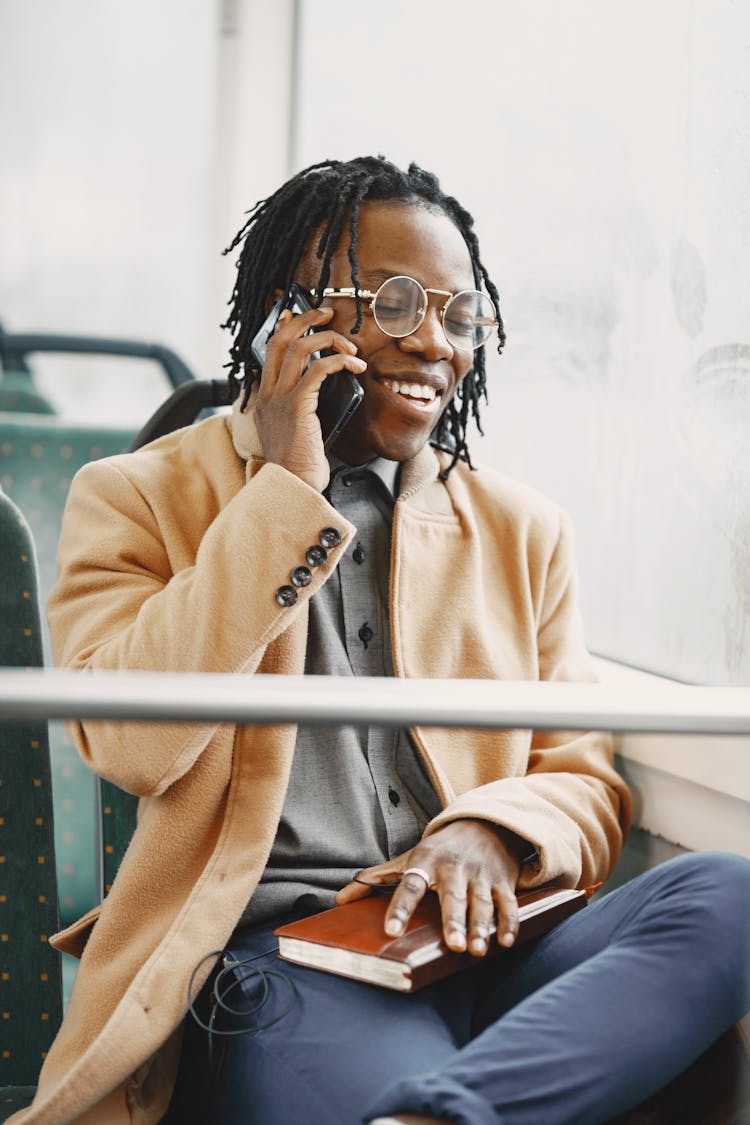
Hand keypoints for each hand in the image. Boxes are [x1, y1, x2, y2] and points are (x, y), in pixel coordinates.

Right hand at [254, 306, 366, 491]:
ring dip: (329, 339)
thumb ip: (302, 407)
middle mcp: (268, 394)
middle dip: (305, 319)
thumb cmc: (300, 465)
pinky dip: (340, 361)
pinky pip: (319, 368)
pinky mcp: (297, 405)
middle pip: (281, 339)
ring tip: (350, 346)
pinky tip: (356, 366)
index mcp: (265, 398)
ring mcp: (279, 398)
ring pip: (300, 348)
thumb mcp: (295, 430)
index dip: (285, 326)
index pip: (269, 349)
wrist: (294, 486)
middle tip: (327, 312)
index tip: (300, 314)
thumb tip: (325, 385)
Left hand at [336, 819, 526, 956]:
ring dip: (481, 926)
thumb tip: (339, 899)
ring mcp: (481, 874)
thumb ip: (376, 878)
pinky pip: (508, 903)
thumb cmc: (439, 848)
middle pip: (452, 897)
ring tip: (477, 950)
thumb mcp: (408, 857)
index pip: (409, 885)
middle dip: (453, 920)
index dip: (399, 908)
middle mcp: (454, 867)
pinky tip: (505, 942)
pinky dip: (509, 922)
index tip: (390, 930)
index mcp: (426, 861)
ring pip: (481, 902)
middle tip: (453, 945)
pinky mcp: (503, 881)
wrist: (485, 822)